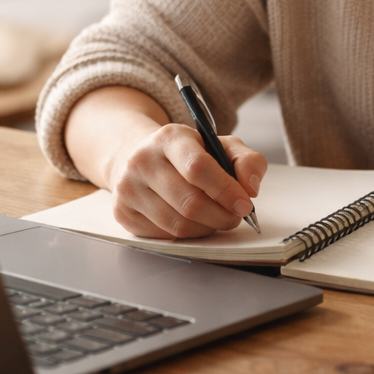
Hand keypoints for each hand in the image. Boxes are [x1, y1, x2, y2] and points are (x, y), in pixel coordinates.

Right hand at [107, 123, 265, 238]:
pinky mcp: (123, 212)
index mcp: (169, 137)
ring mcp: (128, 188)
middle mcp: (142, 160)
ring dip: (207, 228)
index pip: (198, 167)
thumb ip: (245, 160)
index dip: (226, 190)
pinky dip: (188, 234)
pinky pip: (164, 236)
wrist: (140, 158)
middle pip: (190, 202)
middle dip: (221, 216)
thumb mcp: (218, 145)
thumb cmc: (186, 154)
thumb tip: (250, 188)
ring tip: (217, 218)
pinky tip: (194, 222)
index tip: (245, 204)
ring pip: (178, 224)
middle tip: (235, 216)